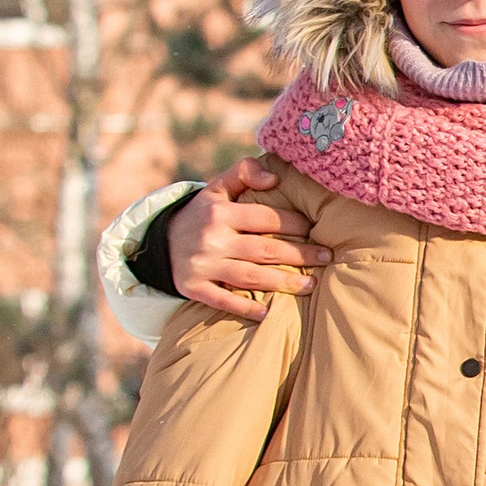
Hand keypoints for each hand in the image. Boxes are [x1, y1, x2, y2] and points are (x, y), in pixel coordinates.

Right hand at [168, 157, 327, 319]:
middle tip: (326, 258)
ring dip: (283, 283)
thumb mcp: (217, 187)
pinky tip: (268, 313)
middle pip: (264, 250)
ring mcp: (201, 265)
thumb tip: (275, 178)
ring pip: (250, 276)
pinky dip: (245, 308)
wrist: (159, 241)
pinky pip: (223, 301)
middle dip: (300, 255)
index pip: (266, 218)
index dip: (294, 224)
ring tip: (311, 285)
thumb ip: (244, 172)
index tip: (316, 230)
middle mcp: (210, 239)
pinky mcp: (193, 288)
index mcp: (219, 212)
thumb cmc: (202, 213)